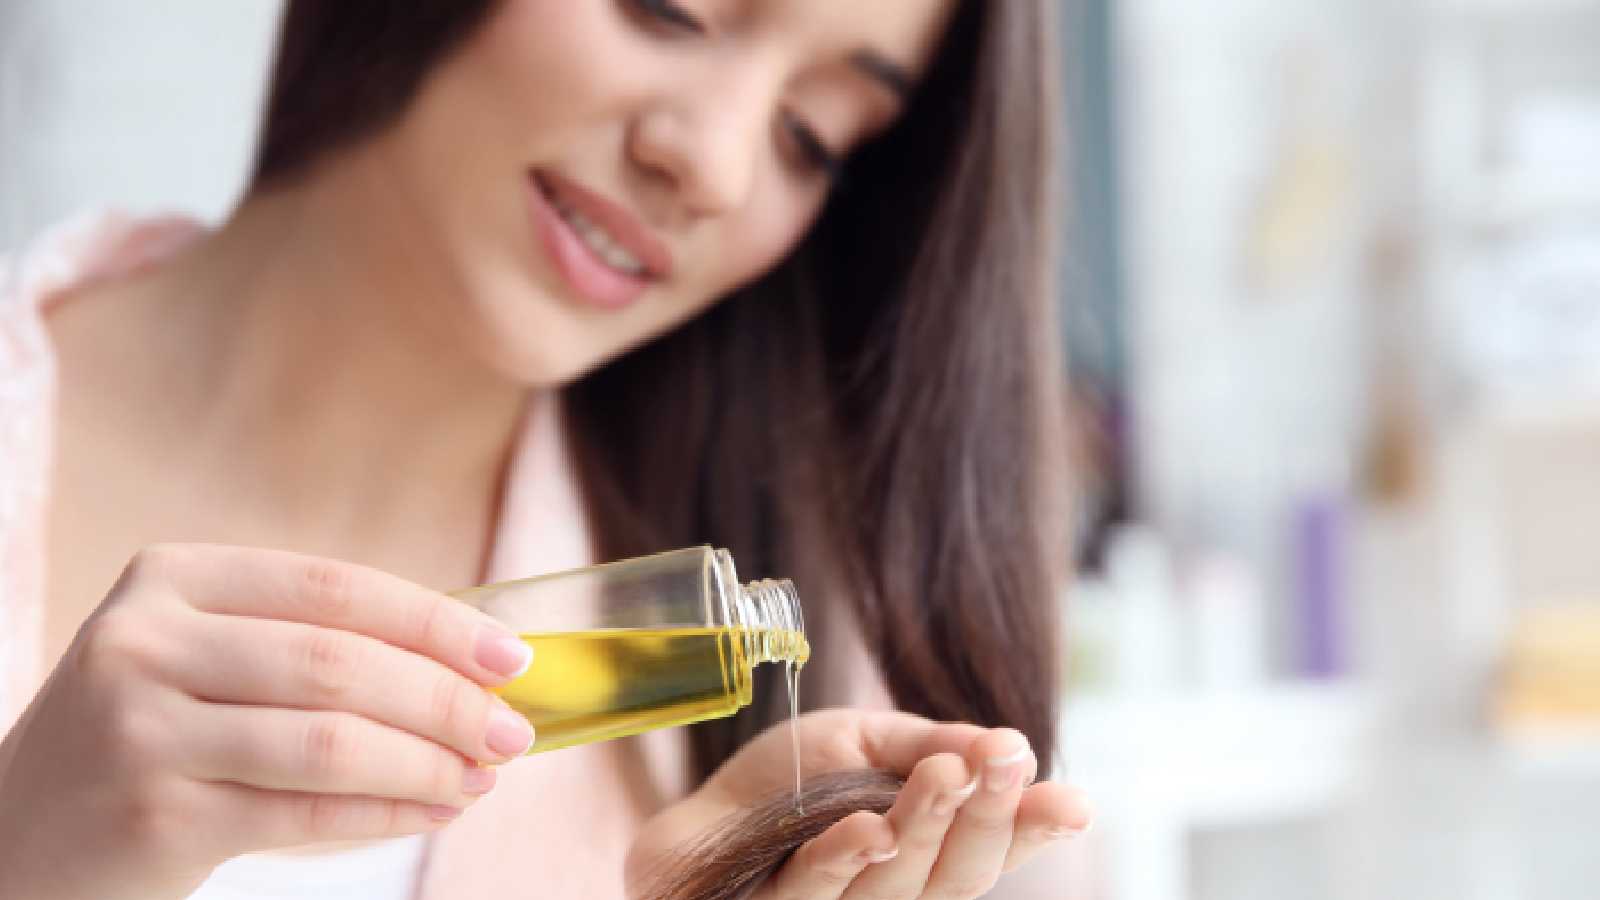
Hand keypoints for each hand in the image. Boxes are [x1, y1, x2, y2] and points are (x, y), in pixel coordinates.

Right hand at [0, 544, 536, 899]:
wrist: (16, 838)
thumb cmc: (149, 737)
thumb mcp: (203, 659)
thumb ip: (312, 646)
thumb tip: (473, 666)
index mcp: (173, 579)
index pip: (336, 588)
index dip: (437, 623)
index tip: (511, 657)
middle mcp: (146, 642)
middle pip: (340, 664)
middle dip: (446, 700)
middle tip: (512, 732)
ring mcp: (141, 729)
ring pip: (330, 741)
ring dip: (427, 763)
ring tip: (479, 777)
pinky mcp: (151, 815)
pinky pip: (303, 813)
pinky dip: (386, 813)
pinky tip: (431, 810)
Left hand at [629, 709, 1090, 898]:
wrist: (690, 823)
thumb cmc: (784, 789)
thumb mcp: (862, 742)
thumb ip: (930, 744)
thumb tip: (1011, 745)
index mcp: (926, 855)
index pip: (991, 851)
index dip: (1034, 831)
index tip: (1074, 803)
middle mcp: (895, 896)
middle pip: (957, 878)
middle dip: (985, 818)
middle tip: (1004, 763)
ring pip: (899, 887)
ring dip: (924, 828)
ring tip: (943, 774)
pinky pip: (815, 893)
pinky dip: (843, 860)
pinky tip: (868, 827)